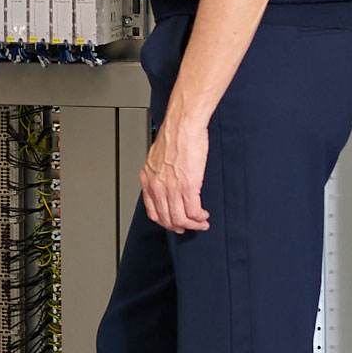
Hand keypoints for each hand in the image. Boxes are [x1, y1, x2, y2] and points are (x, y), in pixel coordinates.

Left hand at [139, 106, 210, 233]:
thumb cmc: (173, 135)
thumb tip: (165, 184)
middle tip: (189, 227)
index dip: (165, 222)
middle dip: (180, 227)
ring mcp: (172, 188)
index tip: (173, 223)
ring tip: (200, 223)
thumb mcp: (156, 158)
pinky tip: (203, 215)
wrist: (183, 125)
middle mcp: (157, 186)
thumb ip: (158, 174)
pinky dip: (200, 218)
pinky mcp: (188, 186)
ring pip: (180, 219)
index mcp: (148, 179)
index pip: (152, 211)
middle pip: (167, 219)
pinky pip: (193, 211)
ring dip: (193, 225)